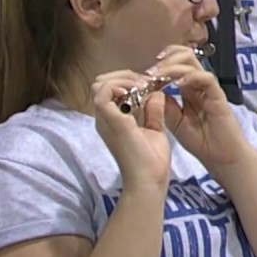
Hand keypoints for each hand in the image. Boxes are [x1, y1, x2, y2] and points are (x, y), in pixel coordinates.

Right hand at [92, 71, 171, 189]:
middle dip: (125, 77)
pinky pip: (103, 92)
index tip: (150, 85)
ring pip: (99, 84)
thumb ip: (153, 111)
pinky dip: (119, 85)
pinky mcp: (109, 120)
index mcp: (113, 121)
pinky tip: (138, 91)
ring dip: (123, 79)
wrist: (149, 180)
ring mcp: (104, 119)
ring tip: (143, 86)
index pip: (110, 91)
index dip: (129, 82)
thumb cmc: (152, 161)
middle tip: (147, 83)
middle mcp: (104, 118)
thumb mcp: (154, 130)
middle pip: (101, 84)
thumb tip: (157, 93)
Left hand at [150, 45, 251, 168]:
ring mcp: (208, 88)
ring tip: (158, 76)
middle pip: (184, 56)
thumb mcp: (174, 121)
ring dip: (172, 66)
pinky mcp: (218, 95)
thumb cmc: (200, 141)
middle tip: (150, 72)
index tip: (145, 73)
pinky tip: (177, 84)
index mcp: (188, 89)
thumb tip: (151, 88)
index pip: (175, 64)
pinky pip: (205, 78)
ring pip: (192, 62)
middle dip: (165, 60)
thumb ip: (164, 104)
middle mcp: (198, 84)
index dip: (160, 63)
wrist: (221, 157)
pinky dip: (189, 77)